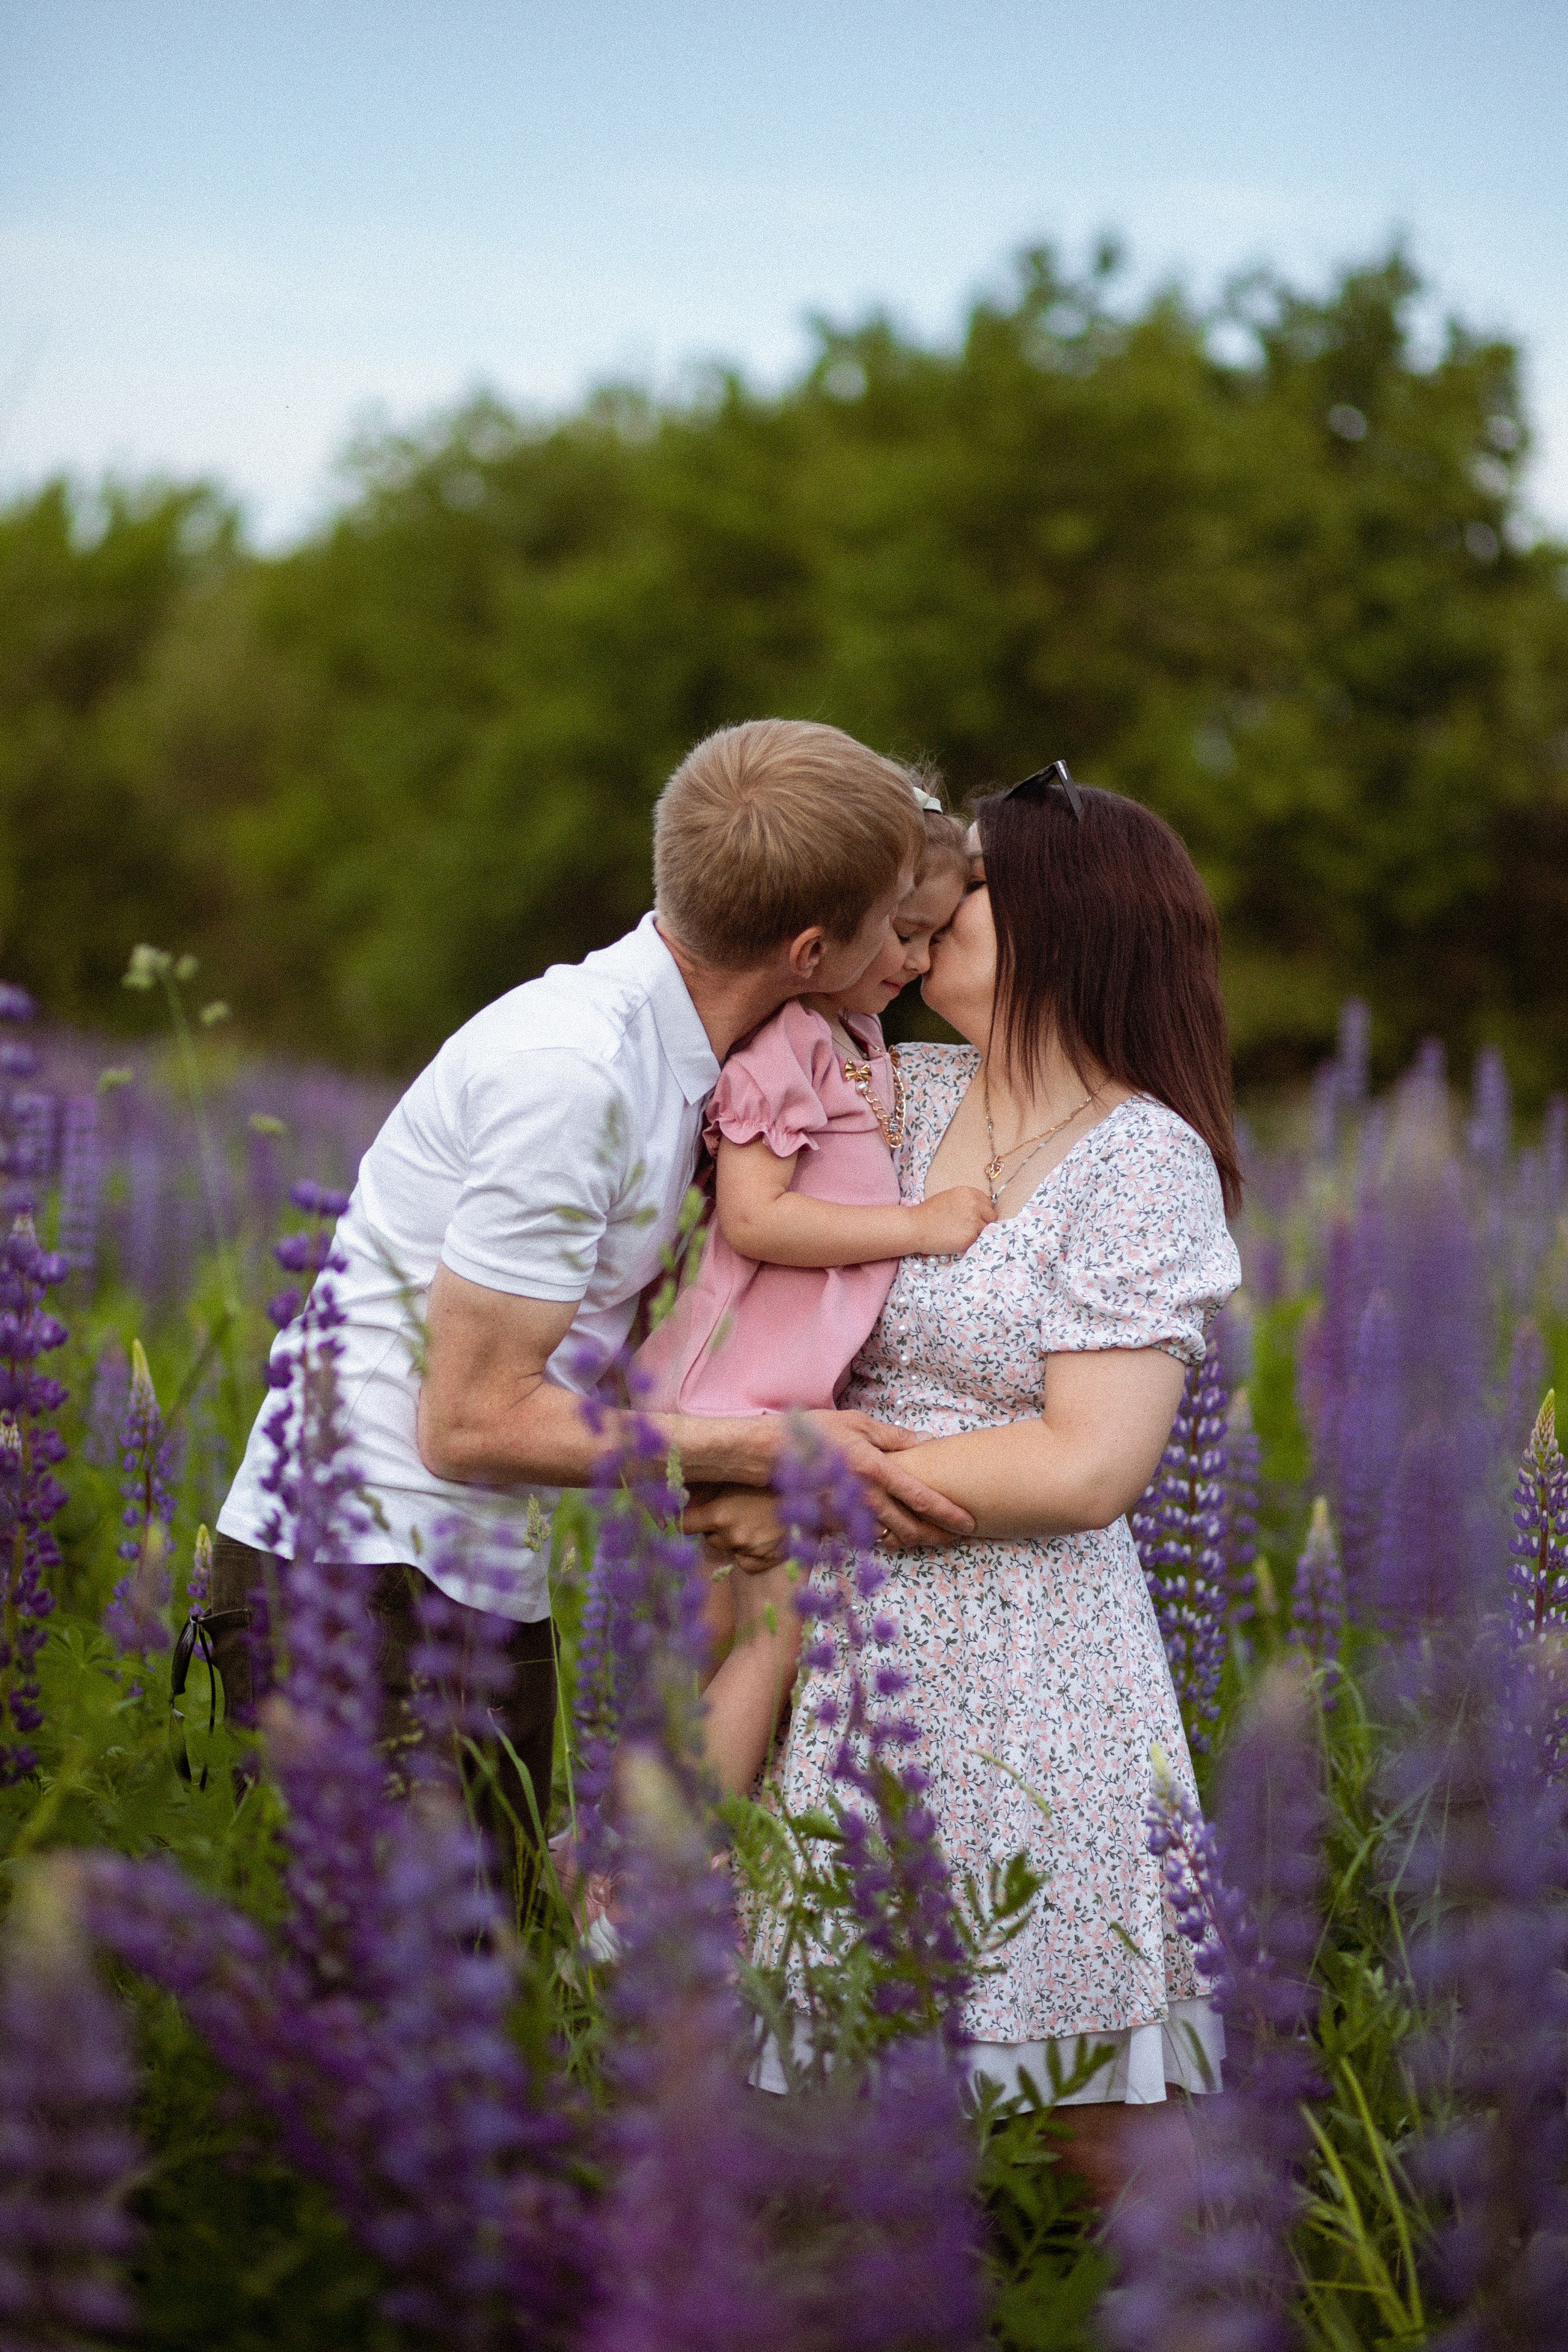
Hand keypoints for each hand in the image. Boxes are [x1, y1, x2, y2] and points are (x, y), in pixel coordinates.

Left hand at [684, 1486, 786, 1571]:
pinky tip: (763, 1536)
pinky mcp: (764, 1562)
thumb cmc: (767, 1482)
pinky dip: (750, 1553)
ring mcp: (749, 1551)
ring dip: (735, 1538)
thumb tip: (678, 1503)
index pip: (684, 1526)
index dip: (686, 1520)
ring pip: (729, 1548)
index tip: (690, 1517)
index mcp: (718, 1515)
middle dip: (716, 1527)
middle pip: (709, 1538)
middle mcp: (731, 1536)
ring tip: (754, 1519)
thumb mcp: (733, 1480)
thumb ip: (704, 1492)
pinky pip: (745, 1562)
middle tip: (737, 1511)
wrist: (807, 1494)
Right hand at [796, 1410, 973, 1546]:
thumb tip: (927, 1442)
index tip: (968, 1523)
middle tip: (955, 1536)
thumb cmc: (812, 1432)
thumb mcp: (856, 1423)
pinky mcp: (831, 1523)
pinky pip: (864, 1537)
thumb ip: (894, 1437)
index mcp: (874, 1468)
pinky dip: (883, 1538)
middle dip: (935, 1535)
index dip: (947, 1513)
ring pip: (888, 1537)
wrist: (766, 1452)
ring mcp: (847, 1514)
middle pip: (908, 1527)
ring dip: (912, 1540)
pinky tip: (894, 1535)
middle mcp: (862, 1495)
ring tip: (931, 1537)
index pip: (919, 1497)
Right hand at [904, 1186, 996, 1257]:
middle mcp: (974, 1204)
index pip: (987, 1202)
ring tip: (961, 1234)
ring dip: (977, 1234)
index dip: (981, 1211)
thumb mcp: (949, 1198)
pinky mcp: (970, 1237)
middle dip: (983, 1222)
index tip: (972, 1217)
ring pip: (987, 1230)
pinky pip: (978, 1241)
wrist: (915, 1227)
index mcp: (968, 1193)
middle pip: (991, 1216)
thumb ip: (966, 1202)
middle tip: (968, 1228)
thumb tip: (980, 1210)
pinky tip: (958, 1240)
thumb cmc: (928, 1213)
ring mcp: (973, 1221)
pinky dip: (971, 1242)